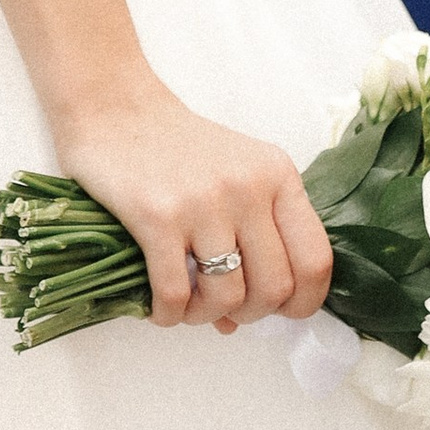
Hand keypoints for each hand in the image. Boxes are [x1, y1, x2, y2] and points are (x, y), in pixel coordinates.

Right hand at [52, 78, 333, 331]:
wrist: (115, 106)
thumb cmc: (176, 148)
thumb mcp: (232, 177)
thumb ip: (247, 241)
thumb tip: (233, 322)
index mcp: (278, 175)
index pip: (315, 260)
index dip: (302, 302)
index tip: (277, 311)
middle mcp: (249, 187)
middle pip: (274, 289)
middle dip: (248, 314)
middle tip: (221, 306)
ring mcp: (205, 202)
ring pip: (226, 298)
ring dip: (204, 317)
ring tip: (186, 306)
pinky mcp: (158, 216)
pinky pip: (175, 295)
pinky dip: (168, 315)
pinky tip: (158, 306)